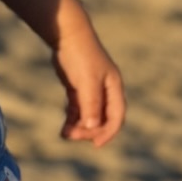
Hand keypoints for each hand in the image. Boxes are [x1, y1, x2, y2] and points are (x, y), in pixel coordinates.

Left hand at [52, 8, 125, 146]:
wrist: (67, 36)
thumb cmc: (80, 55)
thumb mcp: (86, 81)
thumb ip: (90, 104)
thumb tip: (92, 127)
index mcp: (114, 87)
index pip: (117, 116)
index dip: (109, 132)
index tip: (96, 144)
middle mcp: (105, 91)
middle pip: (102, 119)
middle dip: (89, 130)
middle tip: (71, 136)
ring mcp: (92, 90)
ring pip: (89, 117)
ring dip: (79, 128)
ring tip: (65, 134)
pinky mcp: (78, 89)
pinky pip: (78, 110)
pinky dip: (72, 120)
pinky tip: (64, 128)